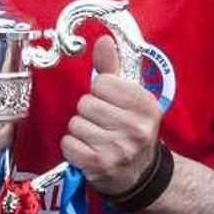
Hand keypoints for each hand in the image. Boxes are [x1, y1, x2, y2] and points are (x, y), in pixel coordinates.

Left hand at [62, 37, 162, 195]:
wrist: (140, 173)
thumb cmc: (132, 128)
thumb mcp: (130, 98)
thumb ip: (113, 68)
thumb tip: (103, 40)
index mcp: (145, 105)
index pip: (102, 83)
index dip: (101, 91)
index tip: (111, 102)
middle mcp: (135, 128)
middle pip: (86, 103)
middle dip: (89, 112)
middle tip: (103, 122)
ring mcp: (118, 148)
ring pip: (75, 123)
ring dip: (81, 129)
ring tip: (97, 136)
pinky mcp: (99, 165)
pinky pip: (68, 144)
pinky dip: (73, 146)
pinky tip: (88, 149)